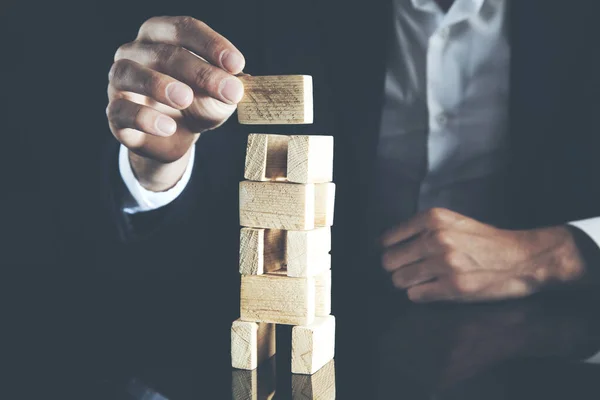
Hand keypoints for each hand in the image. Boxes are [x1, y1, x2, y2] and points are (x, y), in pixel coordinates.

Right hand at [106, 16, 245, 190]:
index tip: (236, 64)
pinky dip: (144, 118)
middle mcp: (136, 52)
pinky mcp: (114, 113)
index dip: (211, 44)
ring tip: (185, 99)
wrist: (174, 138)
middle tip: (227, 90)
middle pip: (163, 52)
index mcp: (162, 36)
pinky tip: (167, 127)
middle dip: (199, 71)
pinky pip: (121, 110)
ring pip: (129, 72)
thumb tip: (237, 86)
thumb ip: (227, 88)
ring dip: (158, 84)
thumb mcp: (217, 96)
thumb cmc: (195, 104)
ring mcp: (120, 82)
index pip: (184, 29)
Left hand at [381, 208, 586, 302]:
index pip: (387, 239)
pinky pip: (415, 295)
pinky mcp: (453, 287)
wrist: (522, 258)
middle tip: (410, 270)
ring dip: (408, 283)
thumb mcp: (452, 222)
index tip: (397, 256)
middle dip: (396, 268)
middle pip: (389, 261)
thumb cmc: (485, 241)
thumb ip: (422, 229)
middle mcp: (436, 238)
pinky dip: (421, 294)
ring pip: (399, 280)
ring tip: (424, 280)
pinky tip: (435, 289)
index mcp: (433, 218)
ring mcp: (444, 263)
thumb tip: (384, 244)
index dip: (389, 250)